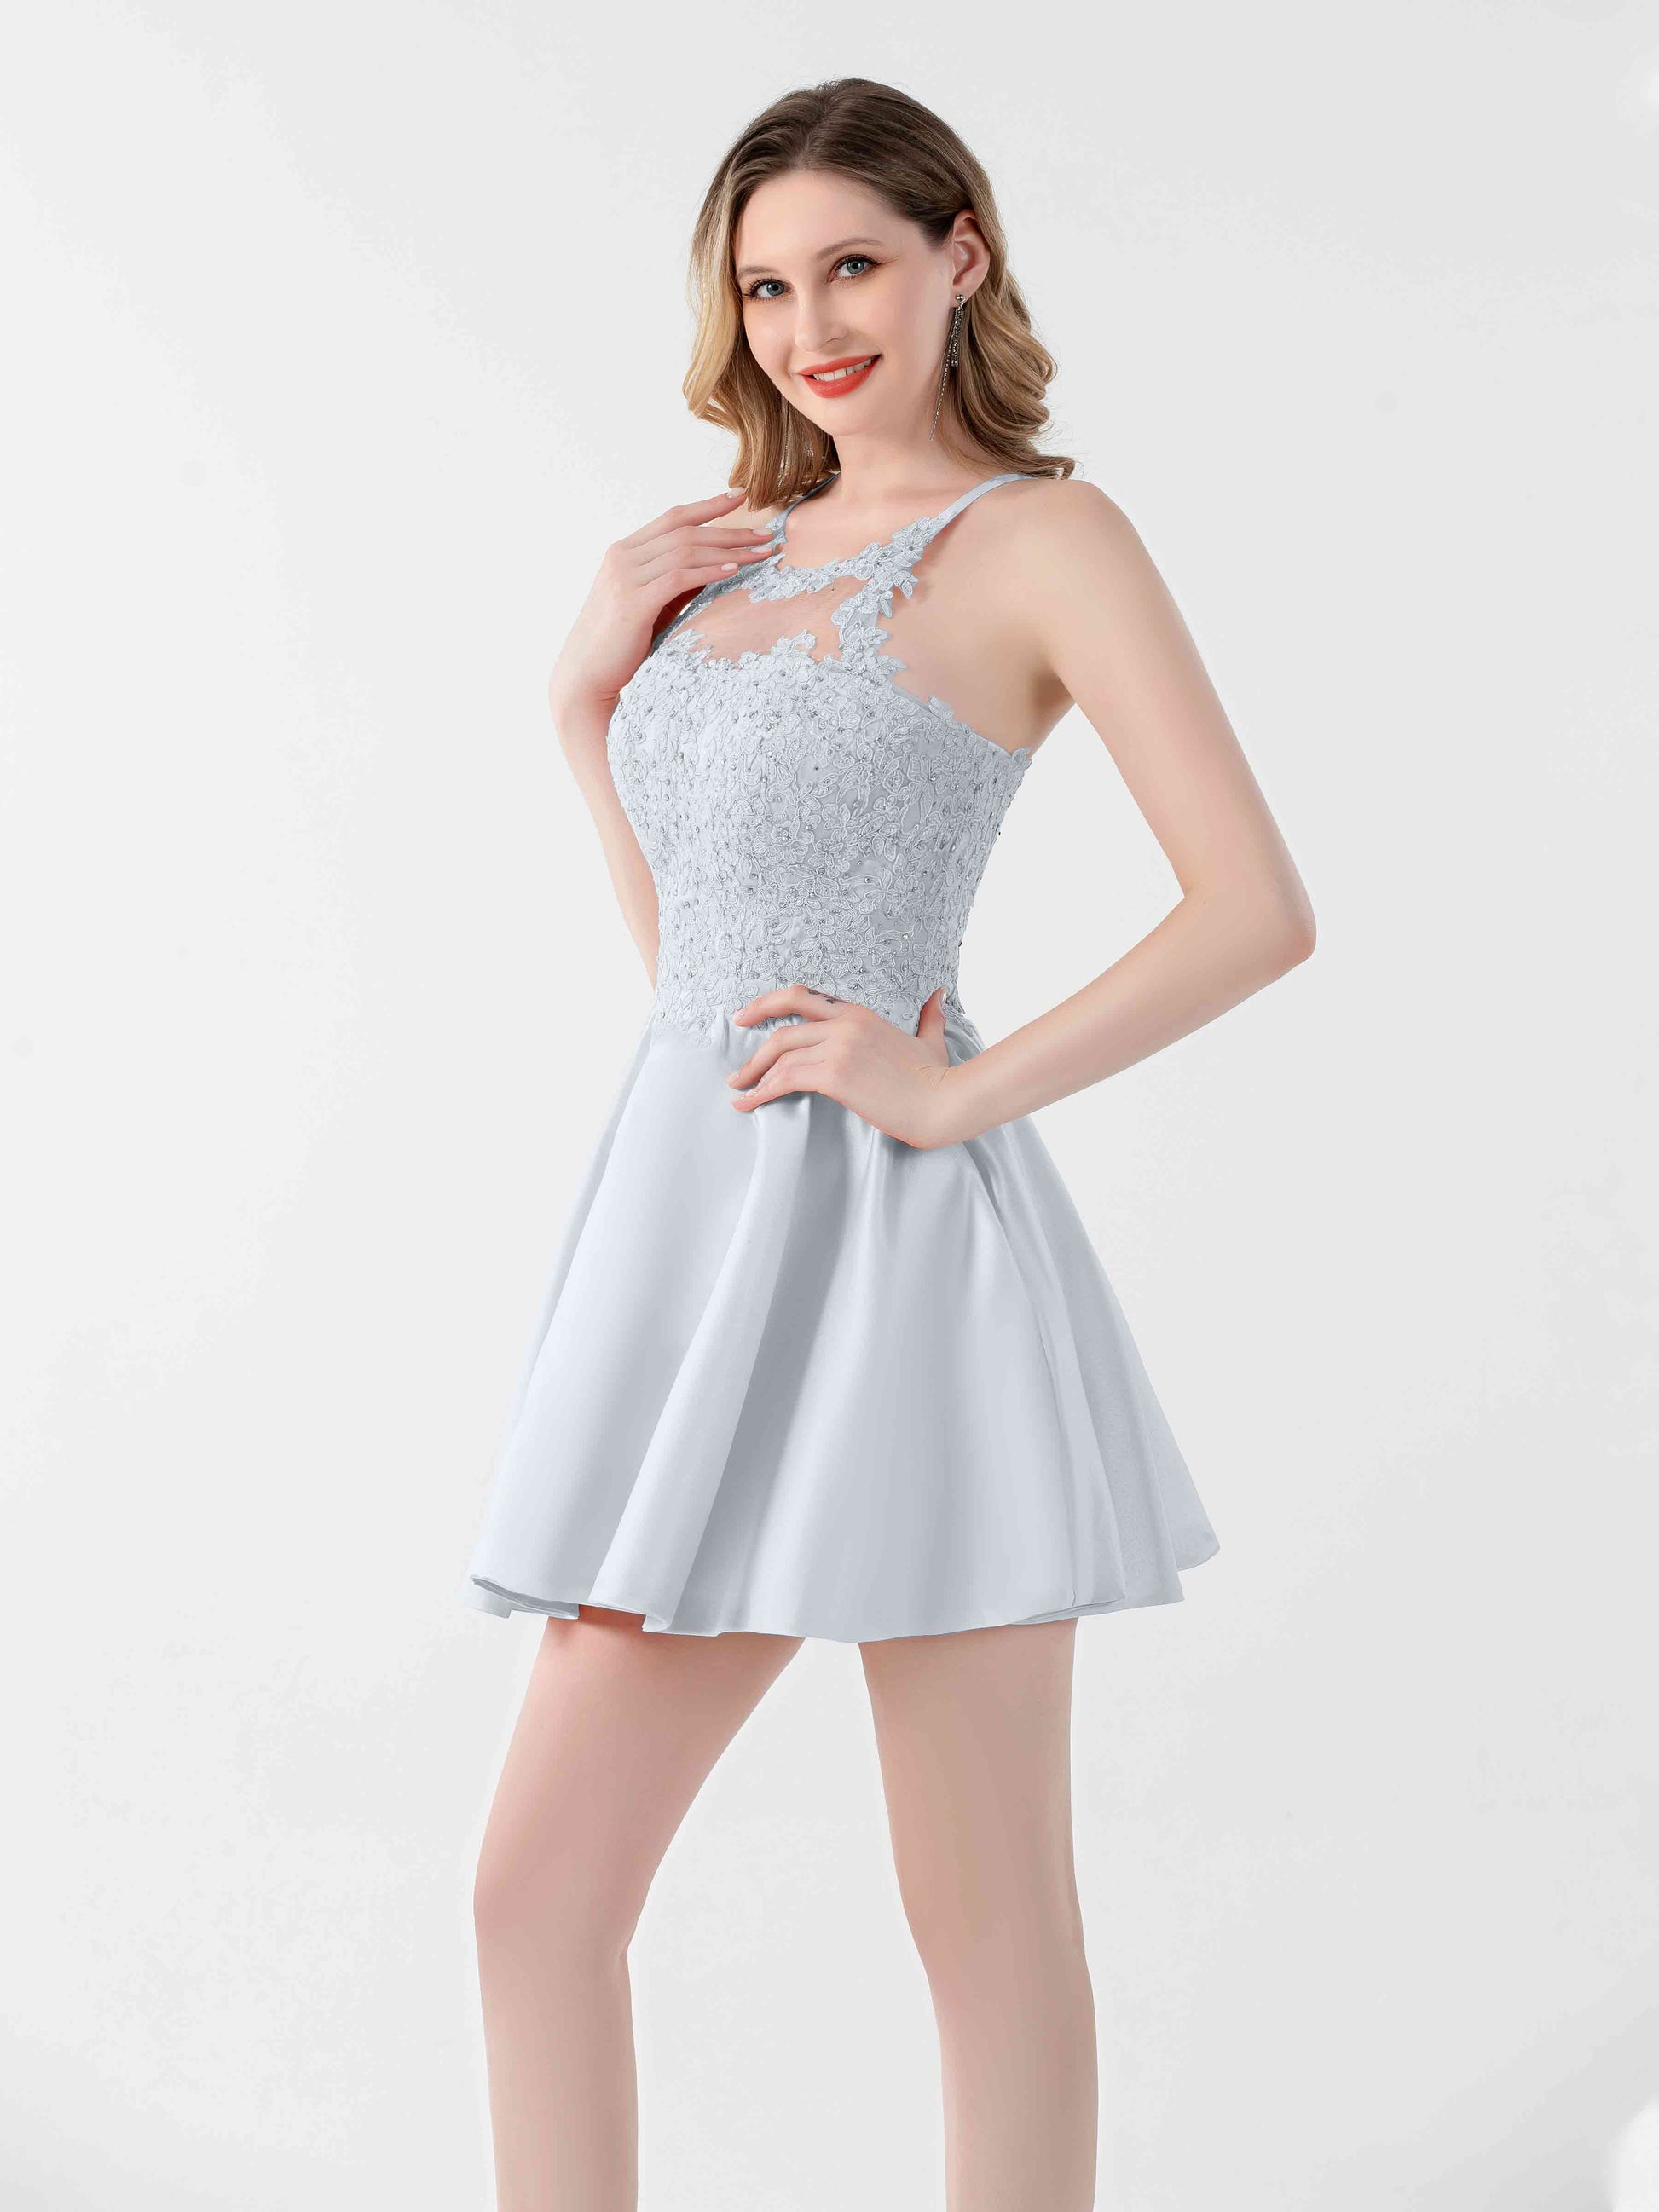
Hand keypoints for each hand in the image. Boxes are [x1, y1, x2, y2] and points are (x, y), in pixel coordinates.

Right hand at [547, 490, 777, 721]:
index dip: (708, 505)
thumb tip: (716, 566)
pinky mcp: (633, 602)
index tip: (741, 496)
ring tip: (761, 553)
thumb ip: (675, 582)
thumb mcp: (651, 604)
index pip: (673, 518)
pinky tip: (734, 569)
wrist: (585, 675)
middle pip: (685, 531)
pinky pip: (679, 577)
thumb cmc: (619, 643)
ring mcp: (625, 577)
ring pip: (684, 550)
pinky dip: (709, 570)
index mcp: (624, 551)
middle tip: (765, 534)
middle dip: (730, 530)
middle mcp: (622, 556)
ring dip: (728, 549)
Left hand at [726, 985, 966, 1149]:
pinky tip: (748, 1104)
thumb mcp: (932, 1039)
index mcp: (859, 1013)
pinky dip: (761, 1091)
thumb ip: (930, 1016)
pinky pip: (786, 1078)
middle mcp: (845, 1024)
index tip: (746, 1015)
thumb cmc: (938, 1077)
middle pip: (783, 1024)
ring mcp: (839, 1047)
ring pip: (779, 1053)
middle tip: (735, 1064)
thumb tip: (938, 996)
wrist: (943, 1103)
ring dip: (753, 1074)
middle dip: (751, 1039)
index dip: (769, 1003)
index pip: (802, 997)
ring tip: (738, 1091)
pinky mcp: (835, 1074)